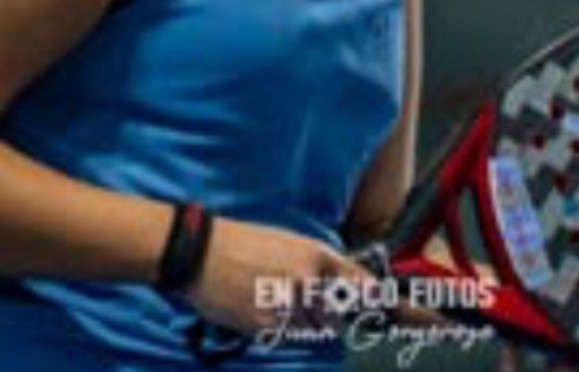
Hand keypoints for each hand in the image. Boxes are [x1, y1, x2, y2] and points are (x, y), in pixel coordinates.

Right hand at [185, 216, 366, 335]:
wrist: (203, 254)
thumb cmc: (243, 242)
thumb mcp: (286, 241)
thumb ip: (314, 262)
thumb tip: (336, 282)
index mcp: (314, 254)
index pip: (356, 280)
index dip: (369, 293)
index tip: (376, 300)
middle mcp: (306, 281)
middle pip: (333, 316)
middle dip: (325, 316)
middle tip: (306, 308)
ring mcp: (287, 305)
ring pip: (308, 330)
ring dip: (299, 324)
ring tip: (274, 304)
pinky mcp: (266, 326)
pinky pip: (283, 336)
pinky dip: (276, 329)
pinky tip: (259, 310)